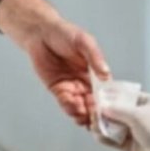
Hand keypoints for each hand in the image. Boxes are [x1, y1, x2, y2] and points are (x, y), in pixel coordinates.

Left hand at [0, 0, 109, 126]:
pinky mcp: (58, 90)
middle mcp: (86, 82)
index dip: (108, 100)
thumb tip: (106, 74)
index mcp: (96, 72)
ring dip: (84, 113)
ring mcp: (72, 87)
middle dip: (96, 112)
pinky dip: (70, 108)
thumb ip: (95, 57)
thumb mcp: (84, 42)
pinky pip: (66, 103)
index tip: (110, 108)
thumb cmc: (64, 33)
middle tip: (97, 117)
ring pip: (81, 106)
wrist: (40, 32)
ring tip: (85, 115)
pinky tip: (74, 108)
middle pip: (94, 103)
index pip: (106, 91)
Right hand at [98, 93, 149, 150]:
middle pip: (118, 112)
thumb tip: (101, 107)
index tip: (97, 96)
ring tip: (93, 126)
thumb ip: (118, 110)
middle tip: (92, 114)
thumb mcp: (138, 115)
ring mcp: (137, 132)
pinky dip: (106, 138)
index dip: (111, 96)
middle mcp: (142, 116)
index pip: (126, 96)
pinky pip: (115, 140)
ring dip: (103, 126)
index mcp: (148, 103)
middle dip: (104, 113)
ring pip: (115, 126)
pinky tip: (98, 136)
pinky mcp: (132, 146)